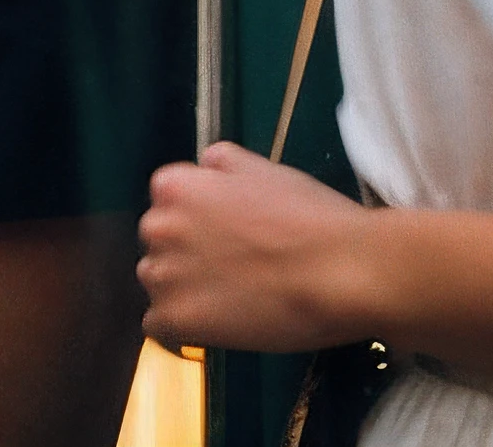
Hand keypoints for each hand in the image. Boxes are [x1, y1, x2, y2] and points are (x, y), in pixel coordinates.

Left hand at [139, 144, 371, 356]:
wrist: (334, 271)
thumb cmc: (306, 216)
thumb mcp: (262, 168)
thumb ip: (222, 163)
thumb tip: (205, 167)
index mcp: (175, 186)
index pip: (167, 202)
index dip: (198, 220)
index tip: (224, 234)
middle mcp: (158, 226)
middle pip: (159, 244)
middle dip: (186, 254)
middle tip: (230, 266)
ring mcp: (164, 276)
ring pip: (158, 285)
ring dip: (183, 291)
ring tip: (228, 297)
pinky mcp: (176, 321)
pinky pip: (159, 326)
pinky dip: (182, 329)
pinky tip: (216, 324)